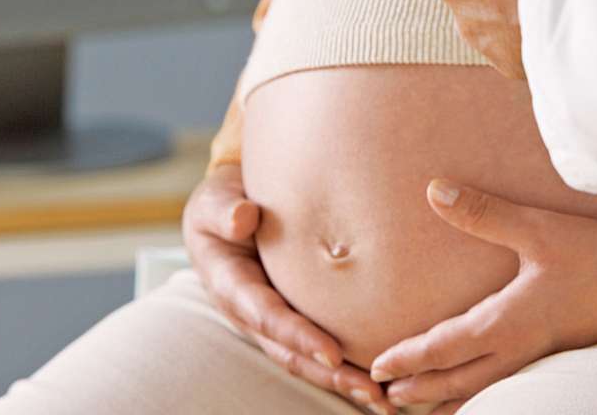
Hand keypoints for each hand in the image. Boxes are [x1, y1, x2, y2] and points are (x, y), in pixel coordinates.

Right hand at [183, 165, 395, 414]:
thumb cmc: (221, 204)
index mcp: (231, 286)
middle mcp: (252, 314)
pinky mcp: (292, 319)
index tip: (334, 352)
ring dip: (343, 382)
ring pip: (307, 359)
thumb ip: (225, 210)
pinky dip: (347, 367)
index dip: (298, 336)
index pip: (267, 316)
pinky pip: (318, 347)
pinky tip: (380, 380)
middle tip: (371, 391)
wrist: (226, 210)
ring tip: (384, 400)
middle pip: (292, 353)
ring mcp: (272, 322)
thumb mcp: (213, 202)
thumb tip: (243, 218)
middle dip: (331, 375)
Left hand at [368, 179, 596, 411]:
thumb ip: (484, 213)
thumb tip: (434, 191)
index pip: (445, 348)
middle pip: (457, 384)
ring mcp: (540, 357)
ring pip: (482, 390)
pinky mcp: (556, 355)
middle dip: (418, 392)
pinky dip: (479, 393)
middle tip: (383, 398)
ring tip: (418, 403)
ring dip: (446, 398)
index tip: (378, 366)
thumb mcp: (538, 228)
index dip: (408, 358)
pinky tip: (475, 387)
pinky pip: (507, 385)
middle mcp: (520, 349)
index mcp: (508, 323)